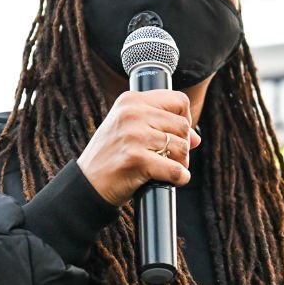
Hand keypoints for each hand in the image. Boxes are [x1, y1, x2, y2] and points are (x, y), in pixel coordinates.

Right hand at [77, 90, 200, 206]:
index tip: (175, 134)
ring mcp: (133, 135)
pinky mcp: (136, 159)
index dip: (185, 118)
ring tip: (165, 168)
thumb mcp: (130, 131)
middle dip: (182, 145)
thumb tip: (196, 139)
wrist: (87, 184)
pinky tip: (172, 180)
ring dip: (180, 162)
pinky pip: (176, 170)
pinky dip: (179, 178)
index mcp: (130, 100)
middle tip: (169, 157)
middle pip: (183, 125)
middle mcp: (131, 113)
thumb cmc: (111, 157)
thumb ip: (161, 127)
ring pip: (182, 147)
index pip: (178, 100)